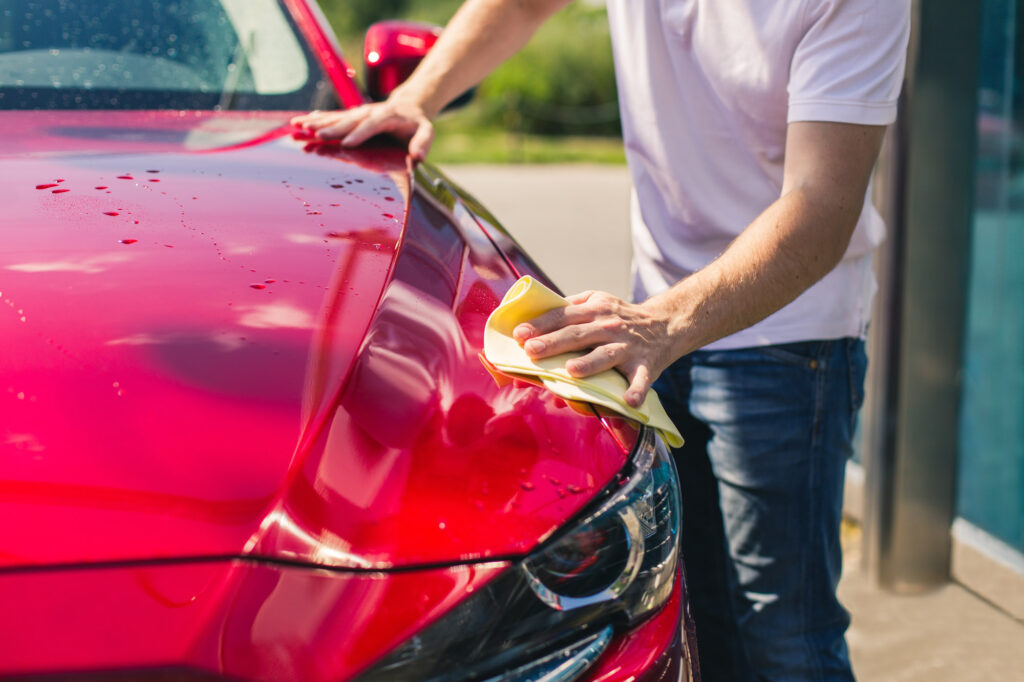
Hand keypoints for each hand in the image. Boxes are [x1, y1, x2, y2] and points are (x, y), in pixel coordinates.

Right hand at [290, 95, 434, 161]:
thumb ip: (424, 142)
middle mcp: (369, 111)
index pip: (373, 125)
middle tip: (316, 136)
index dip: (360, 134)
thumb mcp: (427, 131)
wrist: (408, 105)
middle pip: (349, 120)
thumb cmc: (417, 123)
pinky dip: (316, 119)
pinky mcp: (351, 115)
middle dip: (332, 128)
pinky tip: (300, 122)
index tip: (347, 144)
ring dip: (317, 121)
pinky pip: (331, 117)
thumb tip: (418, 157)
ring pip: (336, 116)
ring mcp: (358, 112)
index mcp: (388, 116)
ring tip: (299, 126)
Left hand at [512, 291, 676, 407]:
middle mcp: (609, 326)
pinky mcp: (645, 365)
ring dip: (589, 363)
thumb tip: (533, 319)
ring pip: (606, 355)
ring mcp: (627, 347)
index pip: (562, 315)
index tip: (519, 334)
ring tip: (571, 371)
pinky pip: (641, 379)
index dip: (541, 324)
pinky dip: (637, 390)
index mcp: (594, 310)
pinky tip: (629, 402)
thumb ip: (569, 307)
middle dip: (554, 342)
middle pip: (577, 335)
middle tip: (532, 350)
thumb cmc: (621, 316)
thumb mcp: (597, 301)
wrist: (666, 324)